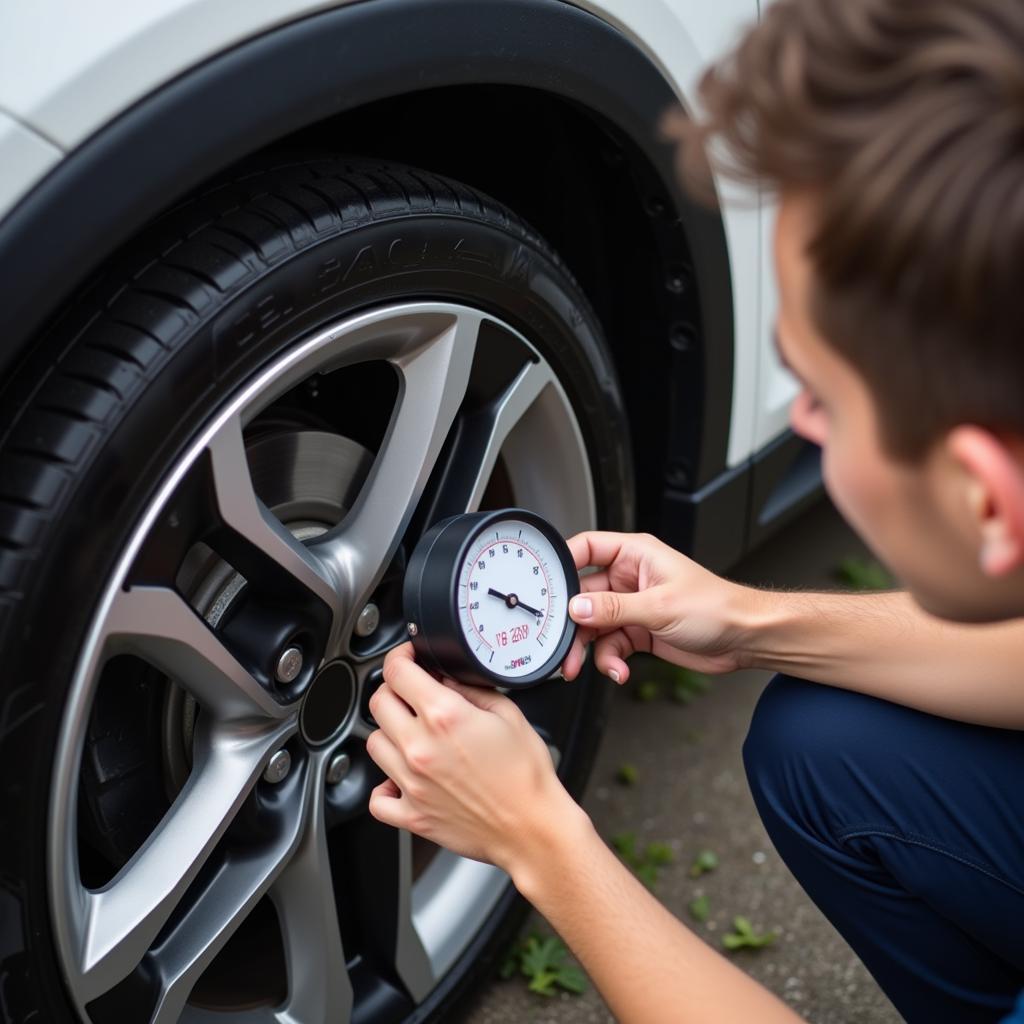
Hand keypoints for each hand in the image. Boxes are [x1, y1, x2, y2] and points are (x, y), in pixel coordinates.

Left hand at [366, 643, 585, 872]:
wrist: (532, 828)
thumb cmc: (527, 776)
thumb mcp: (508, 714)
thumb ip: (471, 689)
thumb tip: (446, 679)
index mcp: (445, 716)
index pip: (398, 672)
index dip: (399, 656)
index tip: (406, 657)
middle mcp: (421, 747)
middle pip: (378, 703)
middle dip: (393, 689)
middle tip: (411, 693)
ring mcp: (412, 783)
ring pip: (373, 743)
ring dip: (389, 732)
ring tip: (412, 734)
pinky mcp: (412, 815)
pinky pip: (378, 798)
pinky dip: (384, 786)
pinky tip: (400, 778)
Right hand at [561, 531, 755, 683]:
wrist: (745, 639)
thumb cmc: (717, 607)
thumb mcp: (659, 606)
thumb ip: (612, 608)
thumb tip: (575, 608)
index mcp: (634, 554)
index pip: (584, 549)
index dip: (560, 564)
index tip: (542, 587)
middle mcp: (629, 577)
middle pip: (582, 595)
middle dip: (570, 622)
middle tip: (559, 642)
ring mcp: (631, 606)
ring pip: (592, 625)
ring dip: (585, 648)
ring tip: (581, 667)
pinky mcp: (637, 631)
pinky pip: (609, 645)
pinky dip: (609, 660)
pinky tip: (619, 670)